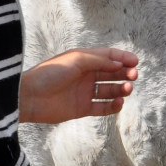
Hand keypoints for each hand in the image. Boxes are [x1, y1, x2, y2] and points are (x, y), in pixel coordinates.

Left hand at [19, 47, 138, 123]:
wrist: (31, 96)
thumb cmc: (51, 73)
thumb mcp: (76, 60)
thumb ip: (98, 61)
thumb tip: (119, 64)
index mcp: (84, 59)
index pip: (108, 57)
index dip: (122, 58)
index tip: (135, 62)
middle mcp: (86, 75)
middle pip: (112, 73)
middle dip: (125, 73)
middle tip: (134, 75)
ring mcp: (85, 92)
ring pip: (109, 90)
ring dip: (121, 89)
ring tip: (128, 89)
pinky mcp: (82, 108)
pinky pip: (102, 107)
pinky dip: (113, 106)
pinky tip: (120, 103)